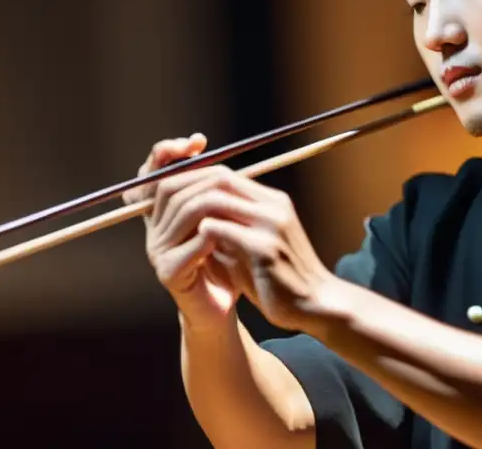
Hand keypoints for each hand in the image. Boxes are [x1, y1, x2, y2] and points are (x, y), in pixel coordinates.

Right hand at [124, 135, 242, 332]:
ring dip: (212, 201)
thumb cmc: (224, 257)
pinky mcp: (169, 272)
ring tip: (236, 199)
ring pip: (182, 212)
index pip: (150, 172)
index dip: (165, 153)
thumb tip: (199, 142)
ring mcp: (157, 251)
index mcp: (161, 212)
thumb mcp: (219, 214)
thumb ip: (210, 185)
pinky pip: (192, 243)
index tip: (197, 141)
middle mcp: (153, 228)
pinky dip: (214, 233)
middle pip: (167, 187)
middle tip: (227, 171)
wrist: (225, 304)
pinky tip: (231, 232)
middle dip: (198, 174)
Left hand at [150, 166, 336, 333]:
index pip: (226, 175)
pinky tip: (191, 246)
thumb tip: (198, 222)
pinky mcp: (267, 249)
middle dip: (188, 191)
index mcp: (273, 202)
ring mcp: (272, 224)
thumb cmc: (281, 280)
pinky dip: (203, 234)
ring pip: (220, 200)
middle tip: (164, 208)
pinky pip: (225, 230)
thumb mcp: (255, 247)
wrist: (317, 305)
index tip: (170, 197)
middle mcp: (274, 206)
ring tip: (173, 228)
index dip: (195, 182)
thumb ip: (231, 230)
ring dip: (191, 213)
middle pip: (221, 180)